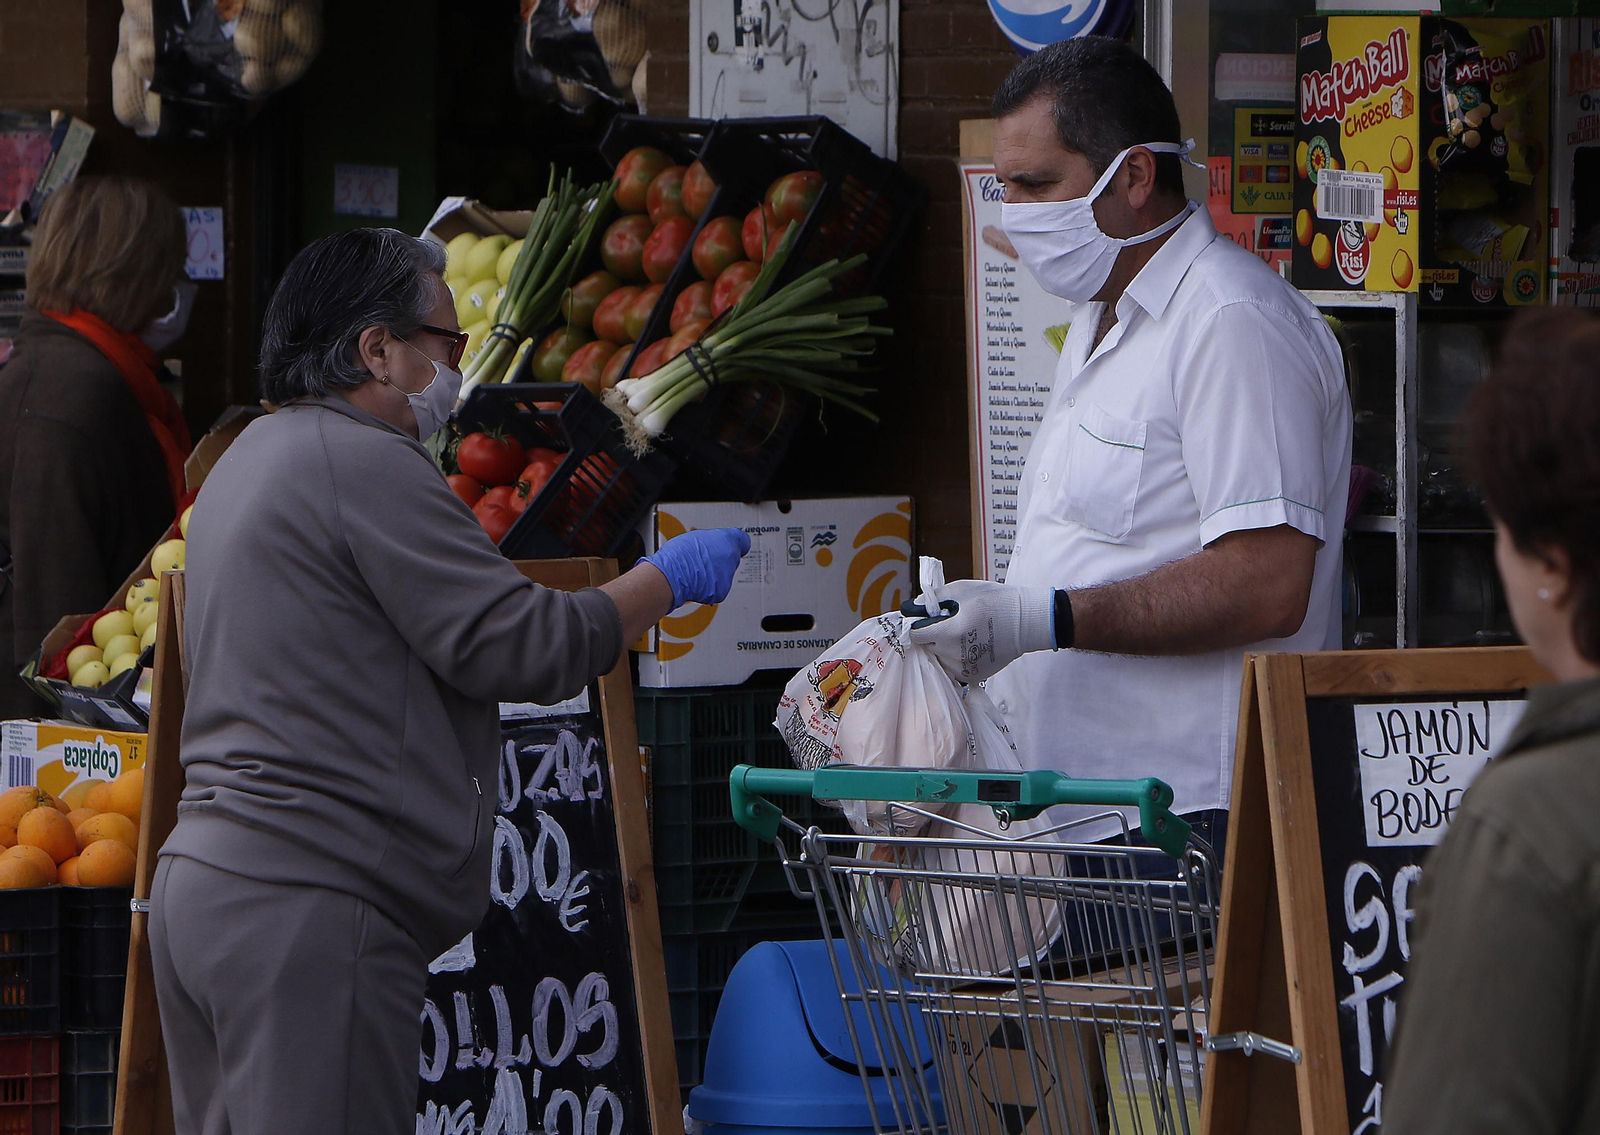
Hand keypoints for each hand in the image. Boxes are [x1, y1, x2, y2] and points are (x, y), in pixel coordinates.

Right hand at [642, 527, 750, 607]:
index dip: (736, 544)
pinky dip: (710, 587)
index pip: (743, 540)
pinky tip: (697, 582)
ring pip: (725, 574)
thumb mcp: (696, 536)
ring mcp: (728, 575)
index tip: (732, 546)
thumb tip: (713, 543)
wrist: (672, 576)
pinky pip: (718, 588)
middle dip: (721, 560)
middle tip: (705, 560)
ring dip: (715, 574)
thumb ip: (711, 540)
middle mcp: (731, 557)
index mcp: (727, 539)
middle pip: (732, 558)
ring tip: (697, 572)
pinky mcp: (722, 591)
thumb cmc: (679, 555)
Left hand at [902, 579, 1056, 682]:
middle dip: (932, 636)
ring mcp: (963, 668)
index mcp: (949, 632)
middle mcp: (953, 654)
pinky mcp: (973, 676)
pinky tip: (970, 645)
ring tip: (962, 635)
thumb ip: (935, 598)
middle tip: (949, 624)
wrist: (1026, 622)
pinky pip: (954, 668)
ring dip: (943, 648)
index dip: (919, 625)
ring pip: (939, 659)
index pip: (916, 635)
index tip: (927, 620)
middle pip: (927, 647)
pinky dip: (956, 658)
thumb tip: (914, 606)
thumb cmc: (995, 601)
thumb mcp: (962, 589)